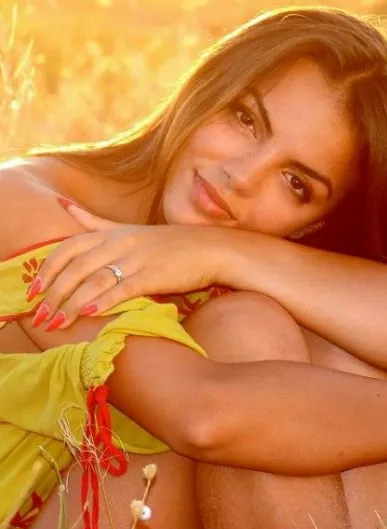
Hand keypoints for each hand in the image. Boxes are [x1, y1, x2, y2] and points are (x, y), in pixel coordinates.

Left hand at [31, 204, 226, 328]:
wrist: (210, 249)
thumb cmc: (169, 243)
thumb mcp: (128, 228)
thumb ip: (94, 221)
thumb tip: (63, 205)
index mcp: (111, 232)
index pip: (68, 247)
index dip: (47, 269)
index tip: (33, 291)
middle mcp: (120, 242)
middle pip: (76, 267)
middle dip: (54, 293)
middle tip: (40, 317)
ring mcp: (138, 258)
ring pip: (95, 280)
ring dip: (72, 303)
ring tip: (58, 323)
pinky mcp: (154, 275)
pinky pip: (124, 288)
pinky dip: (105, 300)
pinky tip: (91, 313)